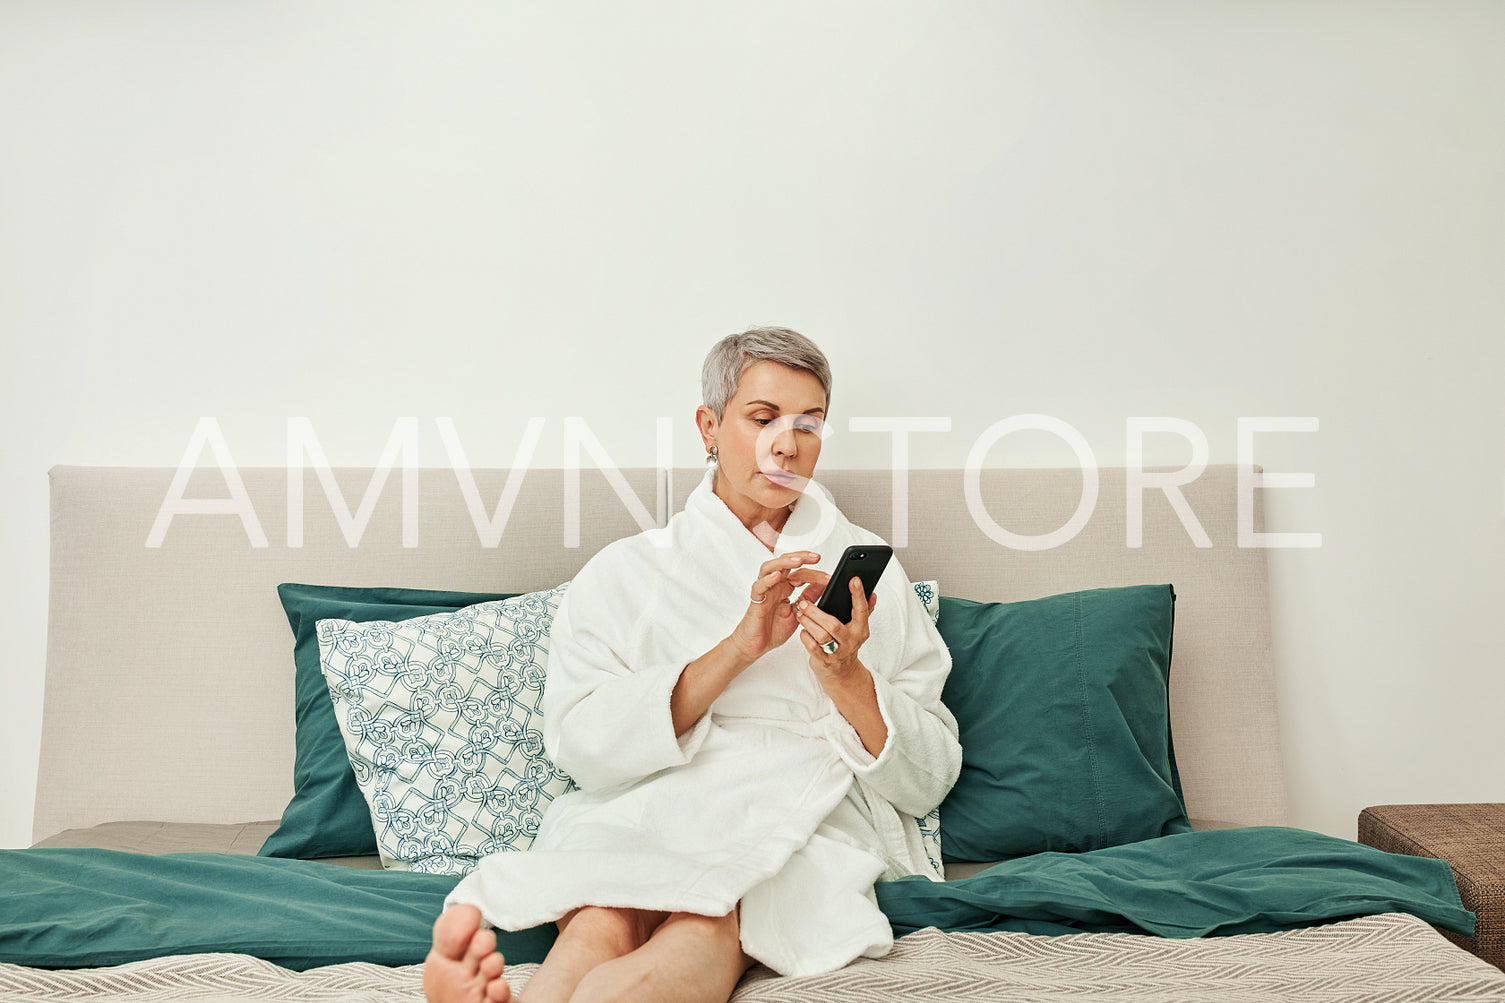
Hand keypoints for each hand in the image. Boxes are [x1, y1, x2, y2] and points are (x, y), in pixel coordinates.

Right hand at [725, 551, 822, 665]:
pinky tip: (777, 576)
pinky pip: (759, 586)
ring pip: (770, 568)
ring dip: (785, 562)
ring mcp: (764, 591)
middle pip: (785, 563)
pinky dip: (767, 579)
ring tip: (798, 561)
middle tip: (816, 558)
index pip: (800, 573)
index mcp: (785, 588)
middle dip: (801, 557)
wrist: (756, 646)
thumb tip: (823, 584)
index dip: (814, 573)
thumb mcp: (798, 613)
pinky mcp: (756, 601)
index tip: (828, 577)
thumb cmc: (772, 630)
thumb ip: (809, 598)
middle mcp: (774, 586)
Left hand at [794, 575, 878, 681]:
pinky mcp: (825, 661)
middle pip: (833, 625)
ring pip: (821, 635)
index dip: (858, 595)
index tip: (853, 580)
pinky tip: (803, 630)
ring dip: (808, 622)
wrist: (842, 673)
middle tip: (804, 602)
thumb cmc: (846, 644)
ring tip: (800, 613)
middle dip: (816, 612)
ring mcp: (838, 652)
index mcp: (861, 629)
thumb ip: (865, 610)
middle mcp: (851, 641)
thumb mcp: (857, 628)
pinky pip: (812, 646)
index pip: (861, 610)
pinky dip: (805, 636)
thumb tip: (873, 593)